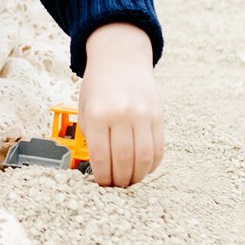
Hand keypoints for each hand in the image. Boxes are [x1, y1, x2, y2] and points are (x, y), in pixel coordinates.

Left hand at [79, 23, 164, 187]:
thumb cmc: (98, 86)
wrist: (121, 58)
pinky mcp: (159, 117)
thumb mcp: (85, 108)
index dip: (102, 177)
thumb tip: (99, 167)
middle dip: (120, 180)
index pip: (101, 157)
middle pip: (123, 161)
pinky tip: (143, 168)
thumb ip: (90, 136)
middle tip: (116, 186)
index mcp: (98, 115)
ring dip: (137, 176)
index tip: (102, 185)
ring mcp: (142, 116)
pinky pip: (158, 150)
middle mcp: (121, 115)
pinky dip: (152, 165)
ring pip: (143, 159)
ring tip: (130, 180)